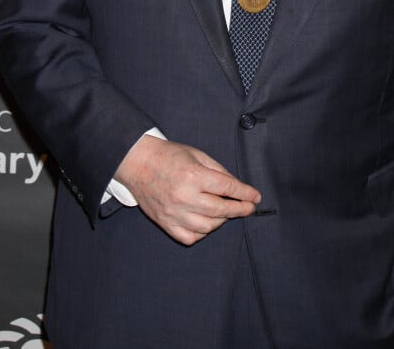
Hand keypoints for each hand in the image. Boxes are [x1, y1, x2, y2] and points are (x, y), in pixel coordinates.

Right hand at [114, 136, 261, 244]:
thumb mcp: (197, 154)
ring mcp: (174, 213)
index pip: (228, 188)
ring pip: (208, 227)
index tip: (256, 197)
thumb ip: (219, 171)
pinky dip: (202, 233)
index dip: (245, 194)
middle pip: (221, 210)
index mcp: (193, 175)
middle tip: (248, 208)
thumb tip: (237, 187)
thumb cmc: (169, 156)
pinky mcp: (165, 223)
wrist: (138, 163)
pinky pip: (190, 237)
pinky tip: (206, 223)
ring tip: (225, 212)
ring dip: (221, 221)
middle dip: (239, 209)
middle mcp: (184, 196)